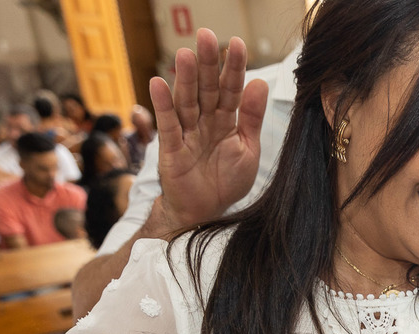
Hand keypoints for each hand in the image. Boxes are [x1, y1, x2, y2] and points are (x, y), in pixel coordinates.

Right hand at [148, 28, 267, 229]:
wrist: (205, 213)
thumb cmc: (226, 182)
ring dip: (184, 79)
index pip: (231, 89)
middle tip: (206, 35)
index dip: (233, 68)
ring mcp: (187, 134)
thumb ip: (252, 118)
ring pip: (186, 102)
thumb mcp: (248, 150)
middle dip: (207, 64)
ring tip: (185, 54)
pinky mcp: (171, 150)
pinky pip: (168, 125)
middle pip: (206, 88)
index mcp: (227, 121)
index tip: (237, 43)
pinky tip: (157, 83)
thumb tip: (260, 83)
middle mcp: (205, 122)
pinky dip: (163, 105)